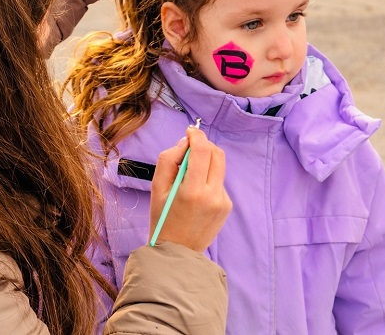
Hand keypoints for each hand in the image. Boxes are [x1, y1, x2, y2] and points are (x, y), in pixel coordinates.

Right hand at [149, 126, 231, 251]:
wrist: (178, 252)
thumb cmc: (163, 219)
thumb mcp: (156, 188)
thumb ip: (169, 160)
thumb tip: (185, 143)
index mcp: (193, 190)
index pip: (202, 151)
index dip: (197, 136)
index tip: (190, 131)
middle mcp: (213, 194)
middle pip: (217, 154)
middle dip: (204, 145)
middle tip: (190, 149)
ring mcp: (223, 201)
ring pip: (219, 167)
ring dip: (206, 163)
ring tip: (189, 177)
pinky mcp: (227, 206)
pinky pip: (219, 182)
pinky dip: (208, 179)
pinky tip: (196, 195)